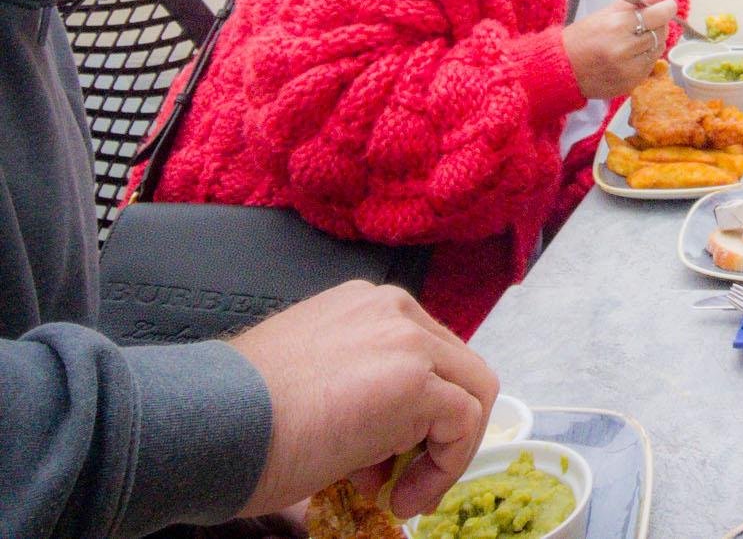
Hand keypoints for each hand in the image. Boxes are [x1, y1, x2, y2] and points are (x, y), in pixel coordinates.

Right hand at [231, 281, 498, 519]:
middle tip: (397, 480)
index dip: (418, 413)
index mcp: (366, 306)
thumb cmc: (236, 417)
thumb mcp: (310, 384)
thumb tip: (384, 442)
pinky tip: (399, 498)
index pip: (427, 353)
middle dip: (436, 432)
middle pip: (458, 369)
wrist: (206, 427)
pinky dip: (445, 468)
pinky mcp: (416, 381)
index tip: (387, 460)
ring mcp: (408, 340)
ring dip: (446, 453)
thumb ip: (360, 390)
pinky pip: (464, 422)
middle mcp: (392, 310)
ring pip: (473, 392)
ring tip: (397, 494)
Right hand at [563, 0, 674, 98]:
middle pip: (661, 32)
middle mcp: (624, 50)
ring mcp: (628, 70)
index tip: (669, 5)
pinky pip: (650, 66)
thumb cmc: (582, 37)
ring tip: (636, 39)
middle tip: (648, 21)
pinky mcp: (630, 84)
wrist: (563, 69)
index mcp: (616, 27)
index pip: (658, 15)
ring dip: (654, 41)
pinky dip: (647, 57)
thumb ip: (633, 2)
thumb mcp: (604, 14)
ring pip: (658, 49)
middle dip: (659, 24)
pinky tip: (632, 54)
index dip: (667, 8)